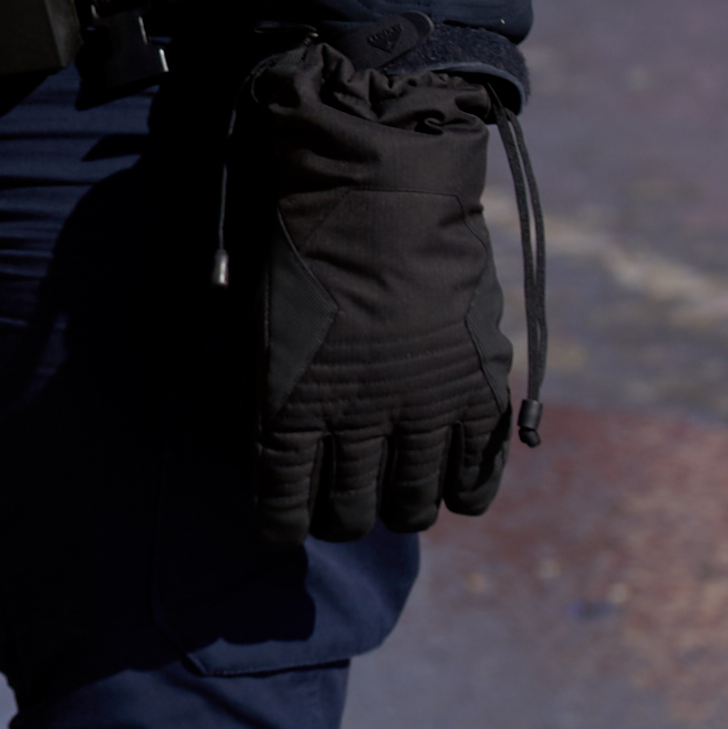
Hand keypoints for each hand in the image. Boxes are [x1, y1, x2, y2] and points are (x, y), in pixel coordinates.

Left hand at [236, 35, 515, 538]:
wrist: (376, 195)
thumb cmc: (297, 248)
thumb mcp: (253, 321)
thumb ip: (256, 387)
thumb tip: (255, 442)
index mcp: (290, 403)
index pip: (282, 498)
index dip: (278, 525)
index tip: (277, 533)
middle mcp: (359, 419)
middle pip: (350, 509)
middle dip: (337, 516)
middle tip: (336, 509)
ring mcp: (424, 409)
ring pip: (413, 504)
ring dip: (398, 507)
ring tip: (391, 500)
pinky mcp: (475, 392)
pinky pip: (473, 475)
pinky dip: (461, 491)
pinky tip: (450, 492)